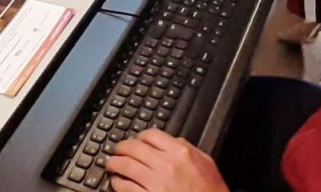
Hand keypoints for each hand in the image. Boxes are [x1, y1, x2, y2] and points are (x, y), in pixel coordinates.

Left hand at [106, 129, 228, 191]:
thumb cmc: (209, 189)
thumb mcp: (204, 161)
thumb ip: (186, 148)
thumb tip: (171, 141)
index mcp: (180, 152)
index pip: (151, 134)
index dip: (139, 136)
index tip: (136, 140)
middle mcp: (165, 165)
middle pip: (133, 148)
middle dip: (121, 147)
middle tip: (117, 150)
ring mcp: (155, 183)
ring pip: (125, 166)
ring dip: (114, 163)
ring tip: (110, 164)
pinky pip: (125, 187)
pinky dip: (117, 182)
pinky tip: (116, 182)